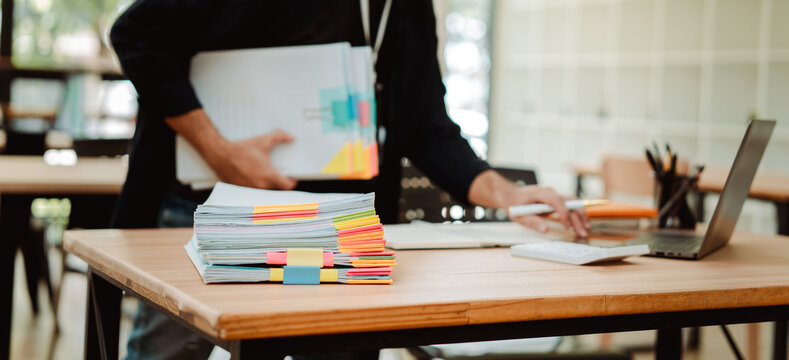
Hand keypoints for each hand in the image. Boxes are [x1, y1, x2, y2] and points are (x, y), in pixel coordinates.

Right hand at [165, 109, 296, 189]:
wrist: (220, 155)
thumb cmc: (240, 149)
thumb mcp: (262, 140)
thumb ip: (279, 136)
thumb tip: (291, 137)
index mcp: (268, 175)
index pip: (287, 186)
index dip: (291, 182)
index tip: (291, 177)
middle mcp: (260, 186)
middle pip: (277, 189)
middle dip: (279, 183)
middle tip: (278, 174)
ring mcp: (251, 190)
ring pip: (265, 192)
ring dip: (267, 186)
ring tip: (265, 176)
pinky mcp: (242, 191)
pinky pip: (254, 192)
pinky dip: (256, 186)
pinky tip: (253, 178)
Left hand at [468, 170, 589, 236]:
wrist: (510, 194)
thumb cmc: (514, 203)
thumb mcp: (519, 215)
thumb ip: (532, 221)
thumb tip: (545, 229)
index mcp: (540, 192)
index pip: (557, 200)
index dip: (564, 213)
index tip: (567, 226)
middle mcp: (549, 192)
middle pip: (569, 202)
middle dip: (577, 218)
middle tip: (583, 232)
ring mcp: (553, 195)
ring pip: (572, 202)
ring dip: (580, 215)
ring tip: (587, 228)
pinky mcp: (554, 200)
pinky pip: (568, 205)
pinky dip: (576, 213)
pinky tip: (582, 223)